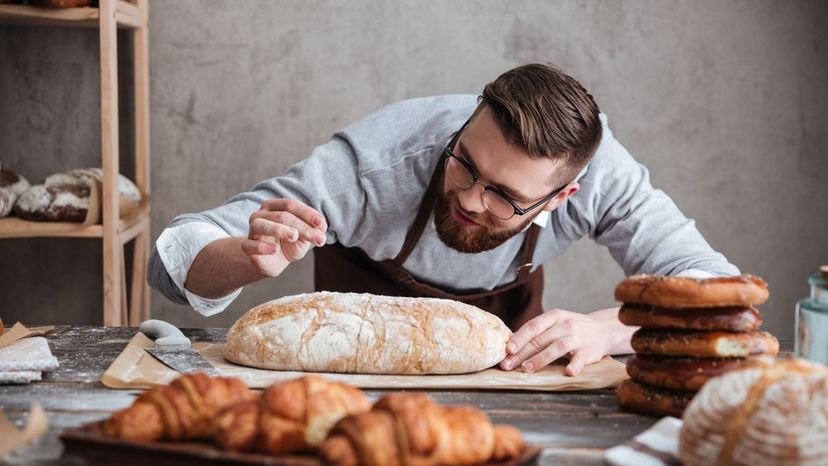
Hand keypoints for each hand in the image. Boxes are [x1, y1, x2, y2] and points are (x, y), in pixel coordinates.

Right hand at [242, 199, 327, 276]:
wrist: (275, 261)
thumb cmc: (290, 243)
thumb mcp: (304, 235)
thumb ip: (312, 229)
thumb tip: (321, 228)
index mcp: (275, 206)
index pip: (290, 205)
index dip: (307, 213)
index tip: (322, 225)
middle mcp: (261, 214)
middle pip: (282, 216)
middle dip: (303, 227)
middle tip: (320, 240)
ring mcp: (252, 230)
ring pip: (262, 225)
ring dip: (280, 230)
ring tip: (294, 236)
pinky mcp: (247, 246)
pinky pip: (251, 245)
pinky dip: (262, 247)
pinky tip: (275, 249)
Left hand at [500, 308, 615, 376]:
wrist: (604, 329)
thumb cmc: (572, 329)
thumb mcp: (556, 323)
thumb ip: (537, 332)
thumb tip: (511, 346)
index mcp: (554, 316)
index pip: (533, 326)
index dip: (519, 337)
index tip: (507, 349)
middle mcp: (566, 325)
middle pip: (541, 339)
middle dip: (522, 353)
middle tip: (508, 364)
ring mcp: (578, 338)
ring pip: (557, 348)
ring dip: (540, 359)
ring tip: (527, 369)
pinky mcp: (589, 352)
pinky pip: (581, 359)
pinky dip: (574, 366)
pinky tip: (567, 372)